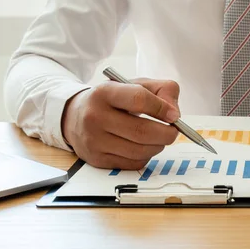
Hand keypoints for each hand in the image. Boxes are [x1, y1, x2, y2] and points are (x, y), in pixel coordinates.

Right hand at [61, 78, 180, 169]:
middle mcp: (95, 116)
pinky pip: (133, 163)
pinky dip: (146, 156)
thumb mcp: (135, 85)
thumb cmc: (113, 100)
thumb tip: (174, 113)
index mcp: (105, 92)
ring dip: (158, 146)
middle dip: (166, 133)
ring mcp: (94, 140)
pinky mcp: (97, 159)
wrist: (75, 116)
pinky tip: (144, 146)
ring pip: (140, 150)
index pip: (139, 99)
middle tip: (173, 131)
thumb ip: (162, 91)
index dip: (162, 108)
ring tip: (159, 138)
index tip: (174, 115)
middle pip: (142, 131)